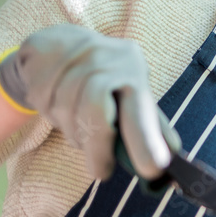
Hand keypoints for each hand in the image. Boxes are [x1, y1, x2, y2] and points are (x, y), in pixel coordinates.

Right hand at [0, 24, 180, 180]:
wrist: (59, 44)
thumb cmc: (103, 79)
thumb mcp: (131, 95)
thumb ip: (149, 125)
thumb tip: (174, 159)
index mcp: (134, 70)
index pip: (140, 109)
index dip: (146, 140)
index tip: (153, 169)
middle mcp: (106, 57)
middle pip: (95, 109)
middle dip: (98, 145)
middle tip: (100, 172)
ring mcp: (71, 52)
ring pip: (65, 109)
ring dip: (71, 130)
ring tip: (77, 129)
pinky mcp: (42, 51)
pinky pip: (41, 97)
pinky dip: (50, 114)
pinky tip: (57, 107)